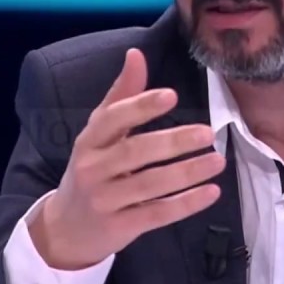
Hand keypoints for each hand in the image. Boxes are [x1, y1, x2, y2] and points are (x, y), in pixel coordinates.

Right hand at [29, 47, 224, 269]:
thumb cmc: (91, 171)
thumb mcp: (98, 134)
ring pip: (150, 185)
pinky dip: (185, 204)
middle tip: (207, 133)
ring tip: (217, 161)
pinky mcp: (119, 227)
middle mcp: (93, 168)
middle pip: (135, 152)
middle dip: (173, 142)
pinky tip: (211, 192)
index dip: (141, 106)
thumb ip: (121, 96)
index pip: (113, 119)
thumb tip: (136, 54)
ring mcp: (105, 200)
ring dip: (186, 173)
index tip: (172, 95)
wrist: (65, 229)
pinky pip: (156, 214)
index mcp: (89, 140)